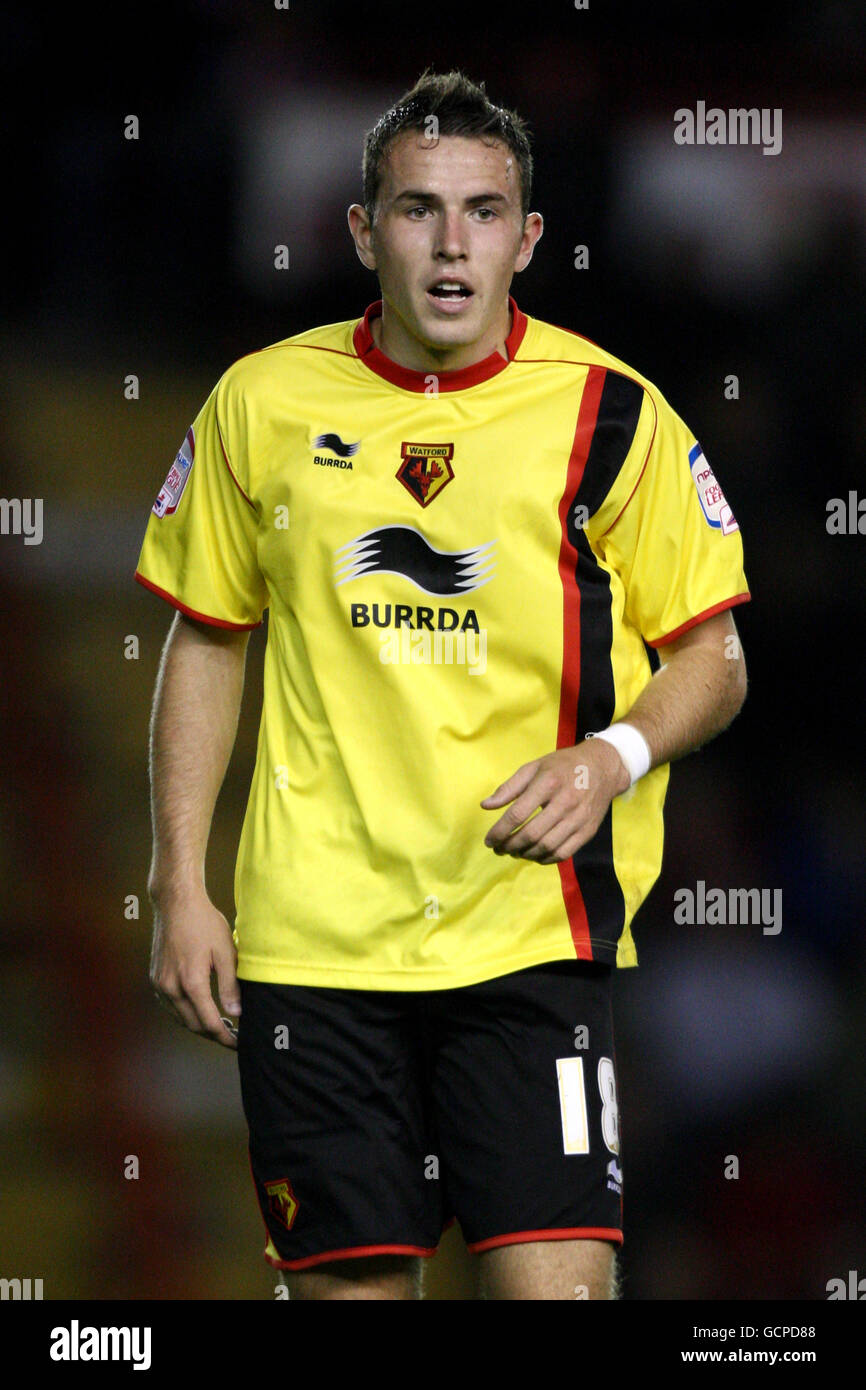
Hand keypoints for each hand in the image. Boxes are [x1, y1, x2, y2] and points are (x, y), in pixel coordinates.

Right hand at [149, 887, 240, 1048]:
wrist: (176, 903)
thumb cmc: (204, 922)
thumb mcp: (225, 952)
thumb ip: (230, 985)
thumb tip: (236, 1013)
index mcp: (191, 982)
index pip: (209, 1022)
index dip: (225, 1036)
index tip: (239, 1043)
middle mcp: (170, 987)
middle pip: (192, 1024)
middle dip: (212, 1034)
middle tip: (233, 1036)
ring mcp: (159, 983)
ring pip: (179, 1017)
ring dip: (198, 1025)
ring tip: (219, 1025)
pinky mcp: (155, 978)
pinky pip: (170, 1005)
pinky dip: (185, 1013)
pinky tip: (199, 1009)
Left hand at [481, 738, 630, 863]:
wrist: (603, 767)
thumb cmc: (563, 766)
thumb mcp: (534, 767)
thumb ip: (509, 787)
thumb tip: (486, 806)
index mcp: (548, 783)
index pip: (518, 814)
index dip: (499, 831)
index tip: (489, 841)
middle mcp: (565, 802)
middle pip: (531, 834)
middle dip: (510, 846)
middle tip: (499, 849)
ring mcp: (579, 818)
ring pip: (547, 847)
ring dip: (525, 854)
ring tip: (514, 852)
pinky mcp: (588, 831)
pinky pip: (564, 853)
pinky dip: (545, 859)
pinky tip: (534, 855)